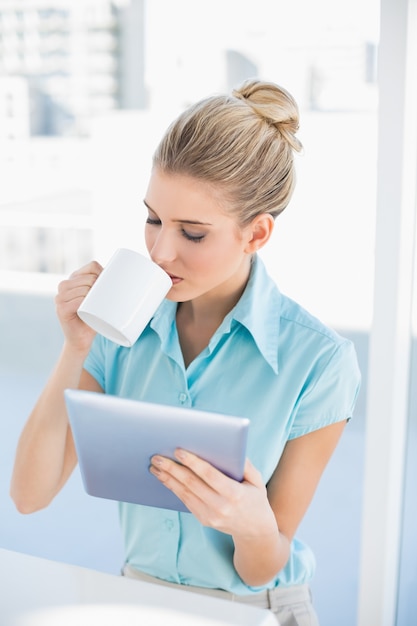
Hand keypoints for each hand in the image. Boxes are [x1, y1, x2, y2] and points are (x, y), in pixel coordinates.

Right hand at [55, 261, 102, 351]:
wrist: (81, 340)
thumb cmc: (93, 318)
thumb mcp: (99, 299)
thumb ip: (105, 287)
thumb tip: (127, 275)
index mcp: (74, 279)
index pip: (92, 266)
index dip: (104, 273)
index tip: (111, 285)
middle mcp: (64, 285)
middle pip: (89, 277)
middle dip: (101, 287)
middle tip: (107, 300)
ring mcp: (60, 296)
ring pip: (84, 288)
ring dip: (94, 297)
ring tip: (98, 307)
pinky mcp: (61, 309)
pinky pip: (78, 301)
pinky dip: (85, 304)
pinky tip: (87, 309)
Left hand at [150, 450, 277, 538]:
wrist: (255, 530)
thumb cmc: (255, 498)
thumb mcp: (257, 481)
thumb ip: (246, 465)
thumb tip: (231, 448)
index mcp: (235, 494)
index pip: (210, 475)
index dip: (193, 463)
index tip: (178, 451)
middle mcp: (221, 507)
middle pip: (192, 484)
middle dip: (172, 469)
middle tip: (157, 457)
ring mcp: (211, 516)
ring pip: (184, 493)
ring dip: (168, 479)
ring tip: (155, 466)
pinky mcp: (203, 520)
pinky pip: (185, 501)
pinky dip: (173, 488)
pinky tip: (165, 478)